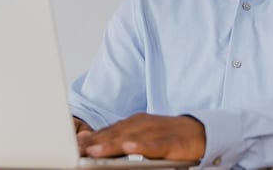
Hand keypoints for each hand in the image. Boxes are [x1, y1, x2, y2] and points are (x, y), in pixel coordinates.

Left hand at [76, 113, 204, 160]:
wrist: (200, 132)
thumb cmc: (167, 137)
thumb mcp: (140, 138)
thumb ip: (117, 139)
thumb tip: (87, 142)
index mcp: (134, 123)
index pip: (108, 131)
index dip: (90, 138)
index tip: (71, 147)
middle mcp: (143, 124)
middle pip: (116, 132)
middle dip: (95, 141)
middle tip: (76, 150)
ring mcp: (158, 131)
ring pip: (132, 137)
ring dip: (112, 143)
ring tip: (94, 150)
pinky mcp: (172, 141)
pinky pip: (155, 144)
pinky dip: (142, 145)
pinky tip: (130, 147)